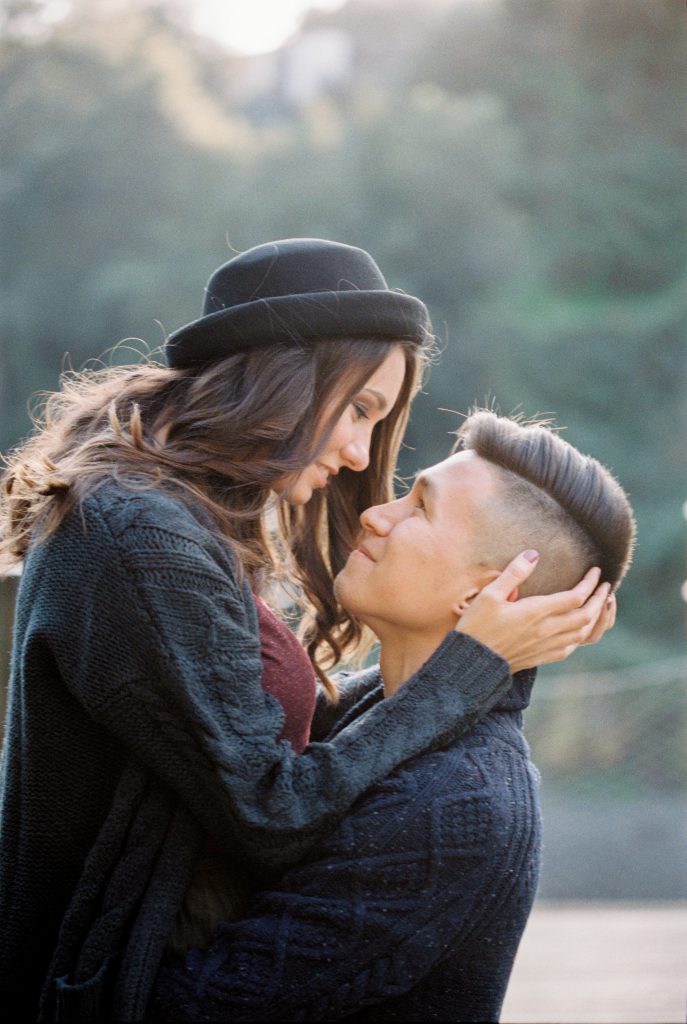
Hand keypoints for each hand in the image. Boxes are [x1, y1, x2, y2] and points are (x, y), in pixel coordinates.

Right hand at [455, 552, 613, 672]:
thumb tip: (533, 554)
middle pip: (586, 615)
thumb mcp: (490, 595)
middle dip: (600, 600)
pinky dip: (581, 636)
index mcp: (535, 612)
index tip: (596, 572)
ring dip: (595, 618)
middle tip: (606, 587)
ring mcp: (546, 646)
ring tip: (599, 605)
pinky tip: (578, 629)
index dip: (590, 583)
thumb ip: (514, 573)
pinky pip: (571, 647)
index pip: (575, 597)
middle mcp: (546, 630)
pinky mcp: (541, 657)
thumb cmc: (476, 626)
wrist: (471, 663)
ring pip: (583, 633)